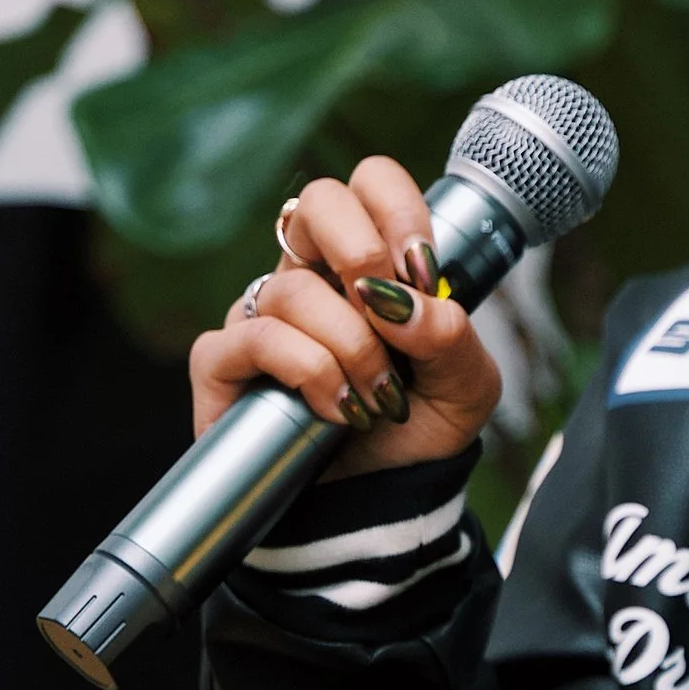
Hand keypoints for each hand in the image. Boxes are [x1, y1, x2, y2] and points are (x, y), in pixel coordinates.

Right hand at [187, 156, 499, 481]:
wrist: (375, 505)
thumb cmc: (413, 434)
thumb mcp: (466, 389)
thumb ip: (453, 338)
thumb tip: (403, 303)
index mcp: (367, 263)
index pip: (369, 184)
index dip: (398, 210)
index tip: (424, 273)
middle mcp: (309, 277)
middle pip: (316, 200)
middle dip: (362, 251)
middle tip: (387, 313)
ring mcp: (261, 316)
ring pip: (294, 289)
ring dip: (350, 346)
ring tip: (376, 399)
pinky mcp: (222, 363)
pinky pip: (256, 338)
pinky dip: (308, 372)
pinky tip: (334, 410)